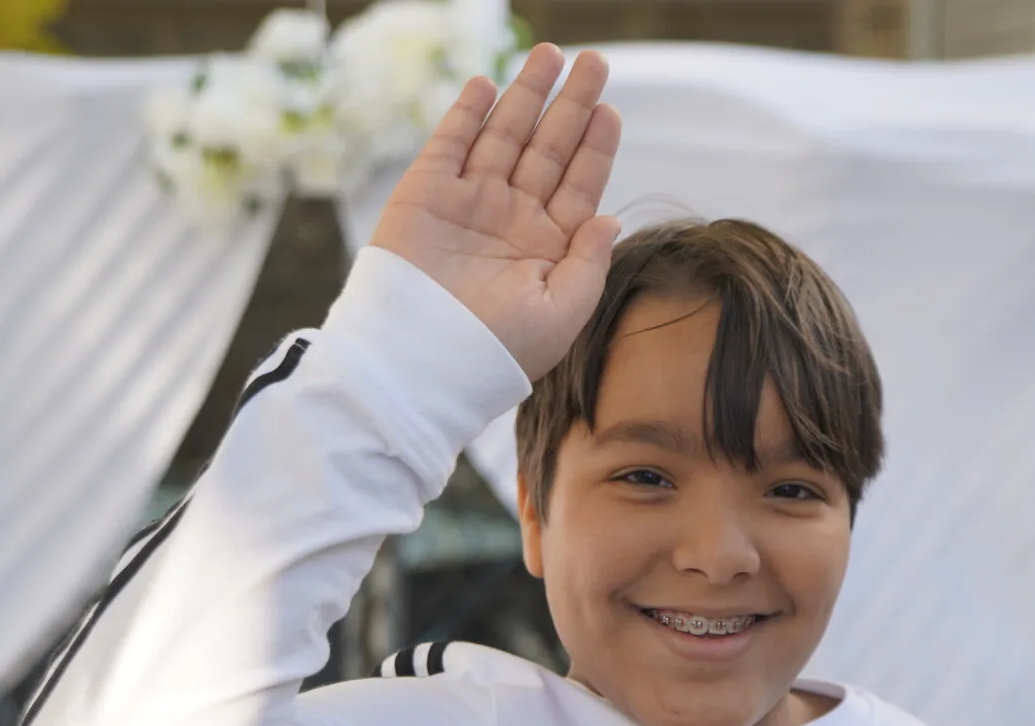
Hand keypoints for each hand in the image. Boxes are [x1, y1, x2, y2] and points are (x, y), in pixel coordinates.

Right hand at [369, 45, 622, 380]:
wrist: (424, 361)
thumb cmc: (497, 351)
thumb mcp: (562, 312)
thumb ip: (590, 264)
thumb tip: (611, 218)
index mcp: (546, 247)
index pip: (579, 185)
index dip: (595, 146)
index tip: (610, 111)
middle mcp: (510, 219)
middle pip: (548, 149)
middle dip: (571, 104)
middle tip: (595, 61)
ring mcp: (469, 204)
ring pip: (504, 136)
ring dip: (526, 95)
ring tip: (550, 55)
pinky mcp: (426, 196)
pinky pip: (450, 145)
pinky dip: (467, 114)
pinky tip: (488, 84)